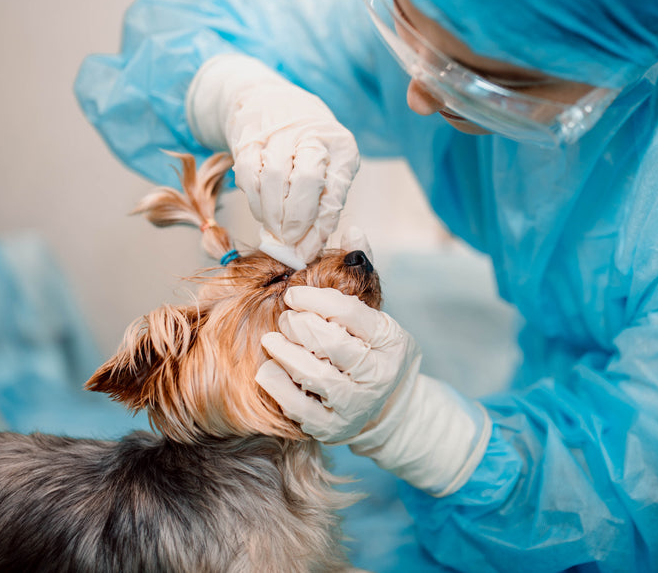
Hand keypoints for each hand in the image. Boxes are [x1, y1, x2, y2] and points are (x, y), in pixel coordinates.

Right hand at [186, 54, 358, 268]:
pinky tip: (261, 212)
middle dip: (296, 220)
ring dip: (273, 215)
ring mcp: (280, 133)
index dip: (319, 229)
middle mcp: (313, 135)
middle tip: (289, 240)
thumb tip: (307, 249)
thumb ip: (323, 205)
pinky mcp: (250, 137)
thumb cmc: (308, 145)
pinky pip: (249, 175)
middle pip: (307, 181)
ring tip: (275, 232)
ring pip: (274, 180)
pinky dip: (254, 201)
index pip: (335, 192)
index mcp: (342, 145)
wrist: (270, 100)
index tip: (307, 252)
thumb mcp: (329, 167)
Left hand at [255, 285, 492, 496]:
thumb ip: (361, 273)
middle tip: (285, 318)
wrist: (386, 407)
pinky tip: (267, 370)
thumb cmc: (370, 349)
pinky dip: (280, 388)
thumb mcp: (375, 313)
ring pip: (316, 376)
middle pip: (332, 344)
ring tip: (272, 340)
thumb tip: (352, 229)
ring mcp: (356, 404)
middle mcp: (378, 374)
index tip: (294, 294)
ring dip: (287, 354)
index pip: (350, 314)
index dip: (316, 300)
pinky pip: (301, 409)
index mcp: (390, 340)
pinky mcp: (333, 428)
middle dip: (300, 326)